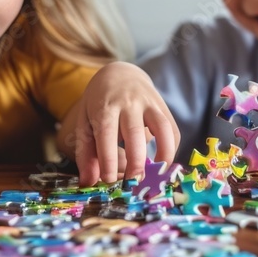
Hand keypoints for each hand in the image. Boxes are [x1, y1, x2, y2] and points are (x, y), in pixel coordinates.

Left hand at [72, 62, 179, 185]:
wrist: (120, 73)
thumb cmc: (99, 102)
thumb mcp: (84, 121)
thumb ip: (86, 152)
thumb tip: (89, 182)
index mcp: (104, 106)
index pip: (106, 134)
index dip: (108, 160)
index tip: (108, 180)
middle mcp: (128, 102)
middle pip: (134, 133)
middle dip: (135, 162)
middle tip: (132, 183)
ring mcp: (149, 103)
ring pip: (162, 128)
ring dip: (163, 154)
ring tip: (156, 175)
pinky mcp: (163, 107)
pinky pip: (172, 129)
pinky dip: (171, 148)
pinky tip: (162, 162)